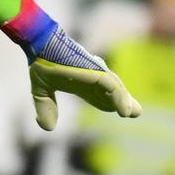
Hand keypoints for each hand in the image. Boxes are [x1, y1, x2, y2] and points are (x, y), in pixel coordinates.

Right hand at [29, 49, 143, 131]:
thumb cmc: (42, 62)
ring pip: (115, 90)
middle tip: (133, 112)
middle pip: (110, 92)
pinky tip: (126, 111)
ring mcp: (96, 74)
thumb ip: (46, 108)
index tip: (114, 111)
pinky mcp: (98, 73)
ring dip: (125, 102)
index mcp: (80, 81)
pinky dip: (121, 99)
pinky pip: (114, 88)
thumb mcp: (42, 92)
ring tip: (133, 112)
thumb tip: (48, 128)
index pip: (96, 94)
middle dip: (122, 102)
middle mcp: (91, 77)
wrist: (41, 46)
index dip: (105, 104)